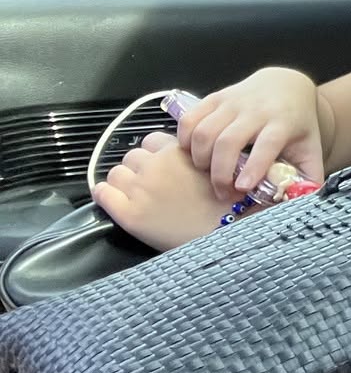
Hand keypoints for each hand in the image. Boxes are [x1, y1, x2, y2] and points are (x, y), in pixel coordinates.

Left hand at [92, 132, 229, 251]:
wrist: (224, 233)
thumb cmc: (226, 203)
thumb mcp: (217, 165)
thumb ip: (194, 153)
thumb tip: (179, 152)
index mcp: (178, 151)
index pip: (152, 140)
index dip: (156, 153)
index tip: (161, 164)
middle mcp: (156, 166)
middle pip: (133, 155)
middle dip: (140, 167)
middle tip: (151, 182)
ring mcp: (140, 189)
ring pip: (116, 172)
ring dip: (123, 180)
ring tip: (135, 193)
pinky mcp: (128, 214)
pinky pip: (102, 194)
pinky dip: (104, 193)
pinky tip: (111, 198)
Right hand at [178, 67, 323, 197]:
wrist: (286, 85)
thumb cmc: (296, 123)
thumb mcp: (310, 147)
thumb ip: (309, 177)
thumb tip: (302, 204)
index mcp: (282, 123)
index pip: (267, 144)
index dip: (254, 167)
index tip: (242, 187)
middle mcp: (257, 110)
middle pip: (228, 141)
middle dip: (219, 172)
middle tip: (223, 192)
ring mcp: (233, 102)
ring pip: (204, 131)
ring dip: (200, 158)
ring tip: (207, 172)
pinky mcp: (215, 98)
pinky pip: (190, 118)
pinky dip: (184, 140)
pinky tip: (193, 153)